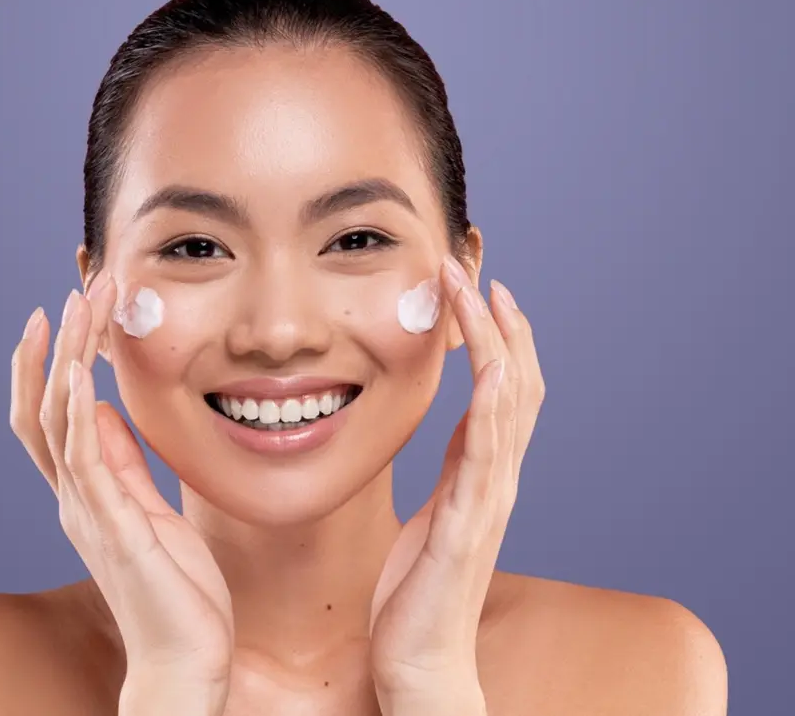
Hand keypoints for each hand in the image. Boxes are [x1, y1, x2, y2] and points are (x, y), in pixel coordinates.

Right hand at [9, 271, 233, 712]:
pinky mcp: (114, 529)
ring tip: (76, 311)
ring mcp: (88, 514)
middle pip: (42, 410)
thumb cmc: (176, 587)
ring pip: (56, 424)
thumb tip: (102, 411)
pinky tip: (81, 376)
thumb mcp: (150, 511)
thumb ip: (123, 465)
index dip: (44, 367)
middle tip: (71, 294)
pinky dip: (77, 416)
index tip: (58, 316)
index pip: (50, 418)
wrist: (185, 656)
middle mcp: (75, 499)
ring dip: (64, 362)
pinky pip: (85, 463)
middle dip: (53, 349)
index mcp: (86, 495)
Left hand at [369, 256, 544, 713]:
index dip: (497, 341)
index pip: (501, 392)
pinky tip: (492, 370)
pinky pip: (487, 454)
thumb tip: (450, 440)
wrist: (419, 659)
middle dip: (499, 325)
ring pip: (507, 405)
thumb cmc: (417, 592)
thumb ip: (449, 476)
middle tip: (478, 273)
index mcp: (481, 475)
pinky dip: (494, 406)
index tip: (479, 293)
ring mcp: (488, 499)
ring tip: (479, 294)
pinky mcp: (468, 523)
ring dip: (495, 344)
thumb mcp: (431, 517)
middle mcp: (495, 479)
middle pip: (515, 385)